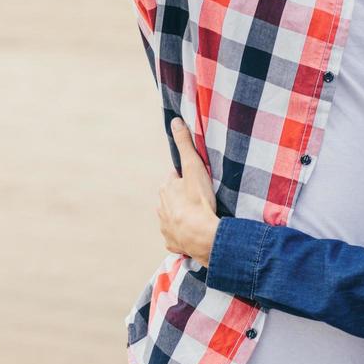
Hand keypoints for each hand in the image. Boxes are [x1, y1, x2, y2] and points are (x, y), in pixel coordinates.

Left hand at [157, 118, 220, 264]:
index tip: (199, 182)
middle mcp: (161, 208)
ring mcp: (165, 227)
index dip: (187, 179)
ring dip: (184, 216)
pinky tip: (194, 233)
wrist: (201, 235)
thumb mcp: (193, 166)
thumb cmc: (198, 200)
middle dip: (184, 198)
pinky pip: (177, 237)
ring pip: (173, 217)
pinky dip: (184, 235)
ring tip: (200, 216)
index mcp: (165, 189)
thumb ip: (184, 144)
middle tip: (202, 199)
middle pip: (173, 198)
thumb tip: (175, 121)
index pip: (175, 178)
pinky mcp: (172, 242)